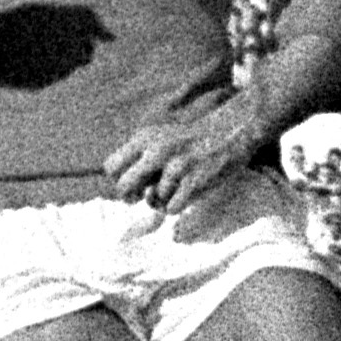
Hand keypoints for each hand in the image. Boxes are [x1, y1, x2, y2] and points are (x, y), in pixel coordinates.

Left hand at [103, 91, 264, 216]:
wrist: (230, 132)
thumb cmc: (190, 143)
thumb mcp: (159, 140)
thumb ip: (139, 161)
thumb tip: (125, 196)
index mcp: (144, 138)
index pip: (110, 167)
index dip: (119, 180)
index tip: (133, 185)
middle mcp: (156, 150)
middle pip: (123, 187)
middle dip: (131, 196)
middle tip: (147, 193)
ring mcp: (176, 165)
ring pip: (152, 200)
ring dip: (164, 200)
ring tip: (179, 186)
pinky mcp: (194, 180)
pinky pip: (171, 208)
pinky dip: (178, 206)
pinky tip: (188, 193)